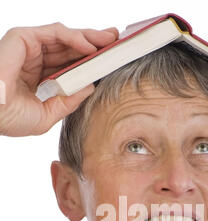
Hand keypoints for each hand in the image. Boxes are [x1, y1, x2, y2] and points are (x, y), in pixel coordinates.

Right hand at [0, 23, 118, 136]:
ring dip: (90, 38)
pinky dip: (75, 37)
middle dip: (94, 44)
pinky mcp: (24, 37)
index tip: (108, 61)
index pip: (68, 65)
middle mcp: (34, 60)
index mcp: (38, 78)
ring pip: (65, 37)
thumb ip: (68, 102)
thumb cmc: (10, 119)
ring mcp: (29, 48)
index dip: (88, 62)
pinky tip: (91, 46)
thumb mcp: (47, 115)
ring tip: (110, 42)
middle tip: (115, 43)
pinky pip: (55, 32)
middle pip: (70, 48)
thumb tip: (90, 88)